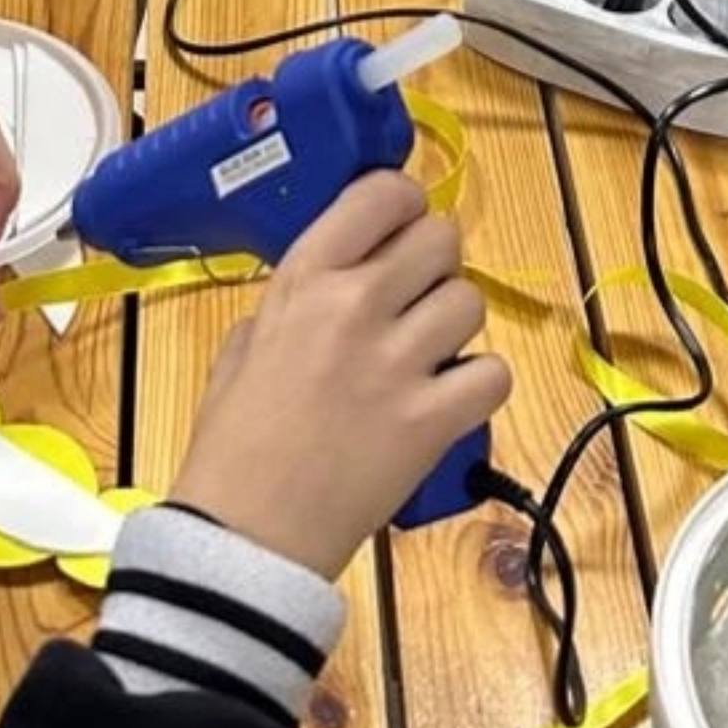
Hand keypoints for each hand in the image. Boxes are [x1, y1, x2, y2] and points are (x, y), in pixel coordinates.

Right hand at [170, 175, 510, 578]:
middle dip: (435, 265)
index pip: (383, 194)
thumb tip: (334, 286)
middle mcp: (354, 305)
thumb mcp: (243, 346)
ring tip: (427, 357)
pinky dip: (479, 385)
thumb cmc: (232, 443)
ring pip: (471, 301)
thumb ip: (293, 303)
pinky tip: (448, 400)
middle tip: (415, 300)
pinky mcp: (432, 420)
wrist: (244, 534)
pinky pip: (495, 373)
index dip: (405, 205)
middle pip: (442, 238)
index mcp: (303, 278)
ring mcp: (398, 363)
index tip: (401, 227)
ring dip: (456, 326)